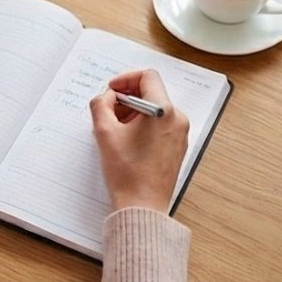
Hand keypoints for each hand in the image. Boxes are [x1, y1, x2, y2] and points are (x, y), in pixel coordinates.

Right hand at [88, 70, 189, 213]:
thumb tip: (107, 96)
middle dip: (127, 98)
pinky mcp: (178, 145)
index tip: (111, 91)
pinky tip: (127, 140)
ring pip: (155, 109)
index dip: (125, 79)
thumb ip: (101, 104)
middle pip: (152, 92)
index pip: (148, 77)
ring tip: (115, 129)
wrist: (142, 204)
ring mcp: (181, 133)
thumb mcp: (104, 132)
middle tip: (108, 112)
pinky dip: (143, 125)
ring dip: (133, 112)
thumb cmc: (126, 172)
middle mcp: (177, 118)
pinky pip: (161, 125)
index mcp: (163, 111)